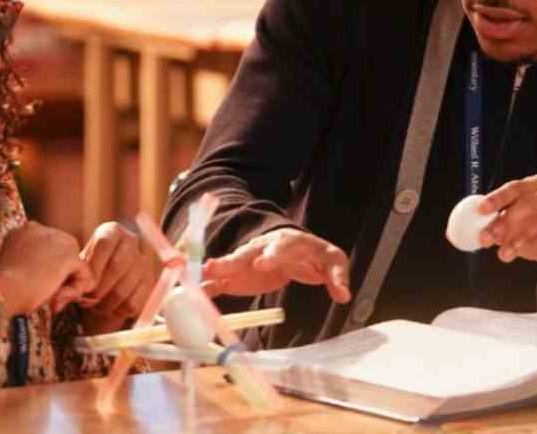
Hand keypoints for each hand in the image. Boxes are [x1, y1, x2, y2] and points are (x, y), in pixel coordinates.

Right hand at [0, 221, 95, 316]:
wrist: (1, 290)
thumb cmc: (4, 288)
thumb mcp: (18, 269)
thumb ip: (36, 265)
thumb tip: (59, 278)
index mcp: (25, 230)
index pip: (50, 249)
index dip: (50, 270)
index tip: (38, 288)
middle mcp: (42, 229)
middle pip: (65, 253)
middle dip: (62, 276)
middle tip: (51, 298)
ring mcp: (56, 240)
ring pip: (75, 264)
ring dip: (69, 285)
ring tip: (53, 300)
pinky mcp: (68, 256)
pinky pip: (84, 274)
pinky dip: (76, 290)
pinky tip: (59, 300)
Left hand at [78, 222, 159, 329]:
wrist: (106, 280)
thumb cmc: (89, 269)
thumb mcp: (80, 265)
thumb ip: (74, 274)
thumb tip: (69, 293)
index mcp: (113, 231)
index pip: (105, 242)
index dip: (93, 266)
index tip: (83, 284)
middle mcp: (132, 242)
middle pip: (117, 266)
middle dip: (98, 289)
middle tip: (86, 300)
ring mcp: (143, 263)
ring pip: (123, 289)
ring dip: (105, 303)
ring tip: (94, 306)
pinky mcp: (149, 283)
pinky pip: (132, 303)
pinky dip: (117, 311)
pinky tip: (108, 308)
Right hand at [201, 228, 350, 302]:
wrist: (300, 250)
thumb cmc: (317, 254)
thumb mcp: (333, 262)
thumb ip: (337, 278)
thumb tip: (344, 295)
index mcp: (290, 242)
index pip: (281, 246)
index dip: (271, 255)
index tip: (262, 264)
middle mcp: (266, 247)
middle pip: (249, 252)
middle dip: (234, 260)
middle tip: (217, 267)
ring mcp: (250, 260)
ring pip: (232, 263)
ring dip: (216, 269)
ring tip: (199, 275)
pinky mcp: (240, 274)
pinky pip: (222, 280)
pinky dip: (208, 285)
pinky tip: (193, 293)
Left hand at [477, 174, 536, 277]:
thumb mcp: (518, 235)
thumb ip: (501, 232)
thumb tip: (478, 234)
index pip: (517, 187)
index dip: (498, 197)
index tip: (482, 210)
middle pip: (530, 201)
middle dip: (507, 220)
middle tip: (492, 236)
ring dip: (522, 236)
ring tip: (507, 252)